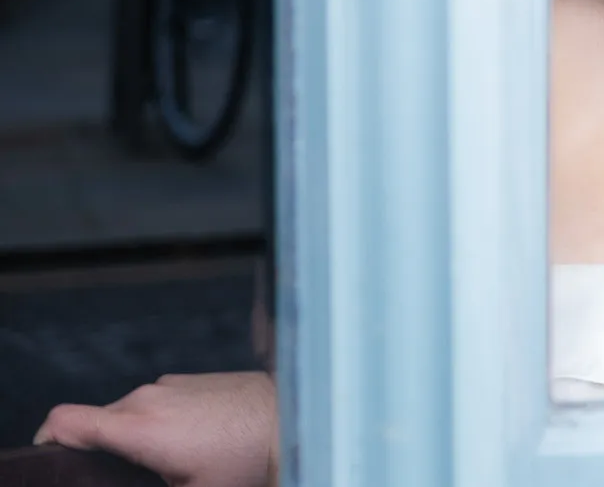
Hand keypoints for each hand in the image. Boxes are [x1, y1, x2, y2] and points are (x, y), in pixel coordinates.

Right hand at [36, 372, 275, 486]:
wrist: (300, 417)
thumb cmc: (248, 461)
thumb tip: (142, 480)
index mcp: (138, 427)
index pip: (65, 421)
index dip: (48, 442)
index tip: (52, 462)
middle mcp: (148, 398)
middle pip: (97, 423)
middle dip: (99, 453)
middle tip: (120, 478)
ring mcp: (172, 385)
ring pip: (130, 415)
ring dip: (135, 441)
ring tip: (165, 467)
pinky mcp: (194, 381)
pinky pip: (159, 405)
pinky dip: (160, 427)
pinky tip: (189, 448)